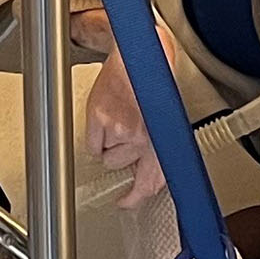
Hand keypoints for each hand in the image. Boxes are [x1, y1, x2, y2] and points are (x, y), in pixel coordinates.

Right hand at [72, 7, 170, 202]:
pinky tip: (106, 119)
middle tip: (123, 139)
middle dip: (122, 158)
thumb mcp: (165, 122)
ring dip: (111, 143)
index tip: (126, 201)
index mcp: (162, 140)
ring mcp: (119, 128)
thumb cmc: (154, 85)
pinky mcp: (100, 119)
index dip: (136, 196)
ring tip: (120, 120)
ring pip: (108, 156)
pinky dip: (97, 136)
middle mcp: (142, 137)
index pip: (149, 181)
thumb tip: (146, 181)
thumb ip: (157, 152)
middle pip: (122, 166)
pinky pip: (94, 145)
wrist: (138, 56)